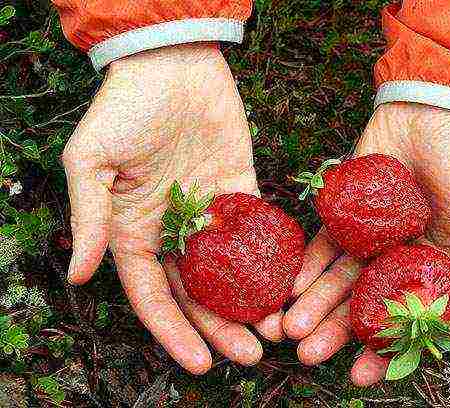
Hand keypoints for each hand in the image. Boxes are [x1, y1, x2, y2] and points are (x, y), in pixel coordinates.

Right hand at [62, 44, 283, 373]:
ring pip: (232, 271)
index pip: (153, 295)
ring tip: (274, 331)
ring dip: (250, 302)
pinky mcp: (242, 188)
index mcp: (135, 230)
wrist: (174, 63)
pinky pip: (258, 231)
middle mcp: (174, 229)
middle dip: (221, 327)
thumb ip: (89, 216)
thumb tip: (79, 273)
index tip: (198, 364)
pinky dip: (272, 260)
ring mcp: (210, 212)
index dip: (174, 331)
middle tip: (251, 355)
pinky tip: (288, 285)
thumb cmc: (124, 106)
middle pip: (198, 293)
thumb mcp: (92, 160)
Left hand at [283, 102, 449, 385]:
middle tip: (307, 354)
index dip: (387, 349)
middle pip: (365, 304)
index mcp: (436, 267)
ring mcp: (370, 237)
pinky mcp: (346, 213)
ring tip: (290, 329)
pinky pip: (323, 244)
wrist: (434, 107)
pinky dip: (307, 265)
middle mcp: (399, 259)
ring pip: (338, 279)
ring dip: (314, 304)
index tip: (361, 375)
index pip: (410, 318)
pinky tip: (290, 286)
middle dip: (336, 331)